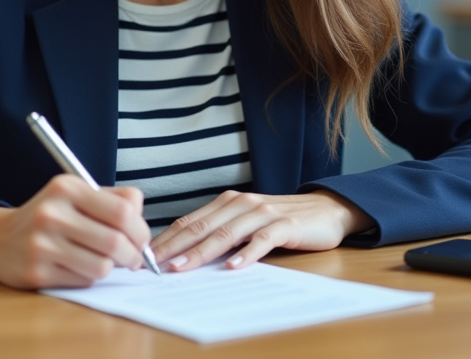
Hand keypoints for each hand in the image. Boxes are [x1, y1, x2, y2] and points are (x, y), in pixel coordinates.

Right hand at [0, 175, 151, 288]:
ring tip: (103, 261)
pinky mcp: (37, 273)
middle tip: (133, 258)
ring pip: (102, 266)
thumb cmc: (48, 216)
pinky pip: (83, 281)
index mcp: (67, 188)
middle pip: (116, 242)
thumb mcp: (75, 194)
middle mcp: (53, 213)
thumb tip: (142, 216)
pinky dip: (89, 277)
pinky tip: (78, 267)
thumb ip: (112, 199)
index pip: (122, 211)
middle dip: (133, 255)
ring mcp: (42, 244)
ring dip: (110, 268)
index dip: (140, 229)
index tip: (142, 239)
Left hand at [149, 189, 374, 272]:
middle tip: (153, 266)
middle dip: (174, 247)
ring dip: (202, 252)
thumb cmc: (280, 220)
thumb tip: (183, 255)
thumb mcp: (245, 222)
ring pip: (226, 233)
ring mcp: (263, 213)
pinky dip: (247, 253)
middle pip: (201, 227)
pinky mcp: (285, 226)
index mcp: (227, 202)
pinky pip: (262, 240)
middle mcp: (241, 203)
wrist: (326, 209)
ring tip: (182, 268)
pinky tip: (234, 267)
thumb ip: (220, 232)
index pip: (189, 222)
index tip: (144, 257)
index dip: (165, 239)